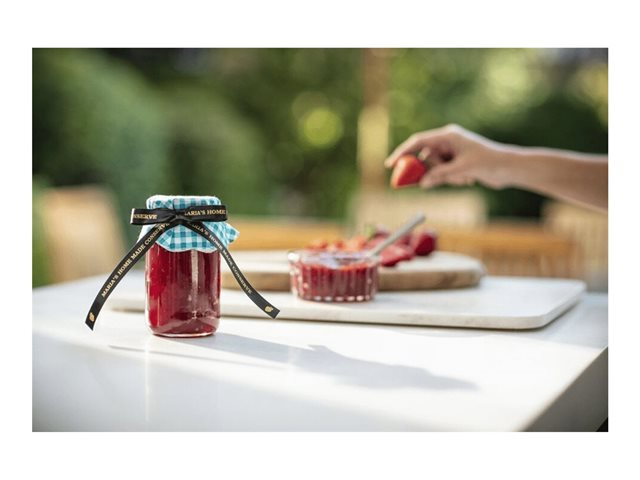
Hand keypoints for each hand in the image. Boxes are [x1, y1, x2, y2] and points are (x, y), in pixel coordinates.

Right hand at [384, 124, 510, 188]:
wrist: (509, 168)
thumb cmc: (489, 162)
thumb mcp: (462, 169)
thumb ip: (440, 175)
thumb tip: (422, 182)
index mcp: (448, 135)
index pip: (418, 142)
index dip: (402, 153)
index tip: (390, 165)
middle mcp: (447, 142)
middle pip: (424, 158)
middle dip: (428, 172)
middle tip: (426, 183)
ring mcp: (451, 152)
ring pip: (434, 168)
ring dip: (444, 177)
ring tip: (462, 177)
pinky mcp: (455, 163)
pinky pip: (442, 173)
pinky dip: (451, 179)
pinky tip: (466, 178)